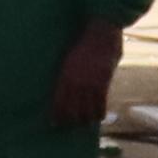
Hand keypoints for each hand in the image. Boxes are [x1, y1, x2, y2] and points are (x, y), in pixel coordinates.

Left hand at [43, 18, 127, 132]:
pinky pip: (101, 105)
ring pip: (86, 111)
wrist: (100, 31)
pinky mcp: (103, 83)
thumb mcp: (70, 56)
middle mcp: (75, 83)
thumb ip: (68, 72)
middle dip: (70, 121)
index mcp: (64, 76)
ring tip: (85, 123)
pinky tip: (98, 117)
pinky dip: (99, 113)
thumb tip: (64, 83)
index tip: (55, 123)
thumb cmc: (83, 40)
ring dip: (85, 119)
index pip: (59, 103)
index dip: (57, 116)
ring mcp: (89, 84)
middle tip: (70, 125)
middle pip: (71, 111)